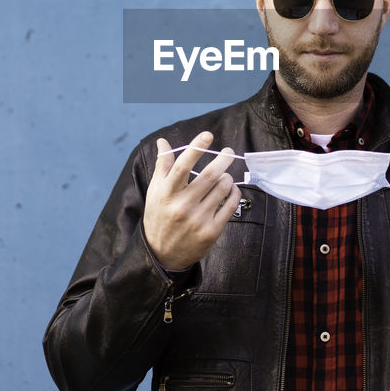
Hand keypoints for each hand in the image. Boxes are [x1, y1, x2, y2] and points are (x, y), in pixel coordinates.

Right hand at [143, 131, 239, 271]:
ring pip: (223, 188)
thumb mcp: (155, 192)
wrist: (162, 254)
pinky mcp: (211, 231)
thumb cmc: (158, 217)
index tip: (208, 135)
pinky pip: (230, 205)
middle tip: (229, 151)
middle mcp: (182, 206)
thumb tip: (162, 142)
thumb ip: (162, 166)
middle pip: (209, 176)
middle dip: (223, 159)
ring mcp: (198, 220)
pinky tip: (231, 189)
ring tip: (224, 175)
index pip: (182, 166)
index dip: (196, 148)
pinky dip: (234, 192)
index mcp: (167, 194)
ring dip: (227, 177)